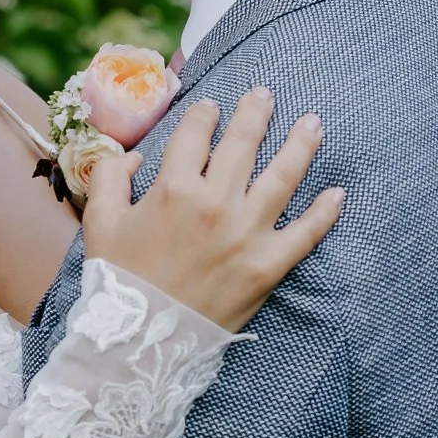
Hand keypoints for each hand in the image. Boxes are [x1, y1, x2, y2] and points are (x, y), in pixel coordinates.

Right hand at [82, 87, 341, 330]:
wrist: (141, 342)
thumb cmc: (118, 280)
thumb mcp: (99, 222)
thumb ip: (110, 178)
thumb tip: (133, 156)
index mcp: (173, 188)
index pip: (194, 135)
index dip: (203, 114)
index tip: (211, 106)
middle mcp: (215, 203)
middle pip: (243, 144)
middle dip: (255, 114)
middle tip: (266, 95)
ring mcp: (247, 234)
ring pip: (282, 178)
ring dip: (300, 146)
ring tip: (313, 124)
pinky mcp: (268, 265)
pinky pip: (306, 234)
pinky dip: (325, 212)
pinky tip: (339, 193)